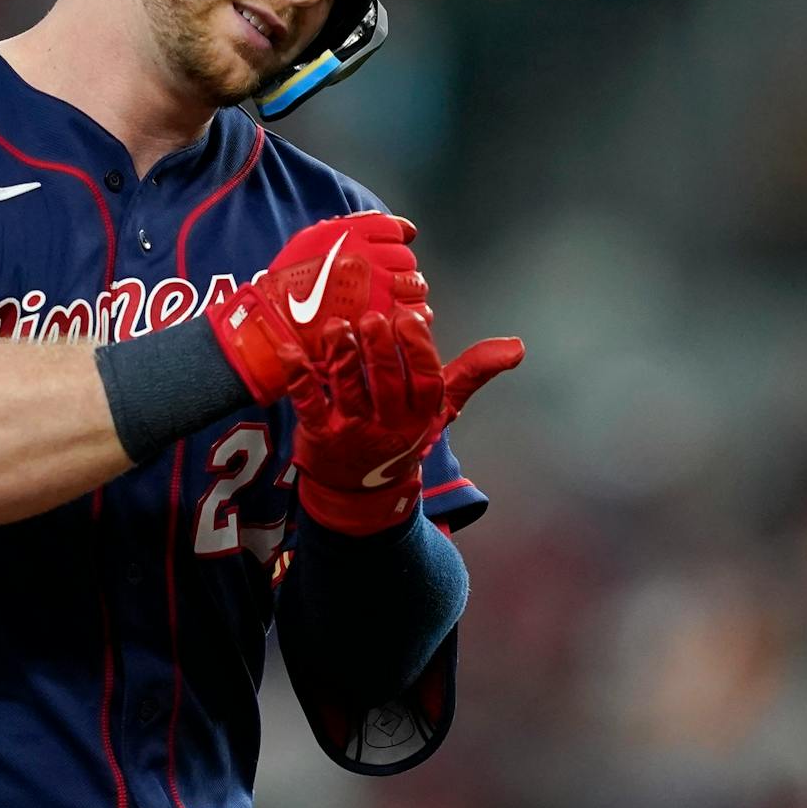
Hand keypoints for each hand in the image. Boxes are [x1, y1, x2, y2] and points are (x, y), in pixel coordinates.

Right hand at [206, 211, 427, 403]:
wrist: (277, 323)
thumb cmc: (290, 282)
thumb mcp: (315, 238)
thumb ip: (356, 226)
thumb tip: (402, 228)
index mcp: (351, 235)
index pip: (395, 229)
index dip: (394, 241)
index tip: (388, 252)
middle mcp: (368, 258)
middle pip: (406, 258)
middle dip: (398, 269)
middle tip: (382, 282)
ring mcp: (378, 290)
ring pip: (415, 285)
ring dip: (406, 292)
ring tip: (388, 301)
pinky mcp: (382, 320)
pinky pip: (415, 313)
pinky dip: (411, 316)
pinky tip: (395, 318)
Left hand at [284, 308, 523, 534]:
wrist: (359, 492)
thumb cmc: (399, 434)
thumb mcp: (438, 409)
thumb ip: (471, 372)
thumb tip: (517, 346)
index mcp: (420, 415)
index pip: (426, 382)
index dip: (418, 350)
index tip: (410, 316)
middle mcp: (388, 425)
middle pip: (386, 384)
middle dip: (379, 350)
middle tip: (371, 318)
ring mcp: (352, 431)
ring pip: (348, 391)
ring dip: (342, 356)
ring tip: (336, 326)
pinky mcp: (318, 434)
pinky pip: (307, 402)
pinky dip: (298, 376)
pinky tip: (290, 349)